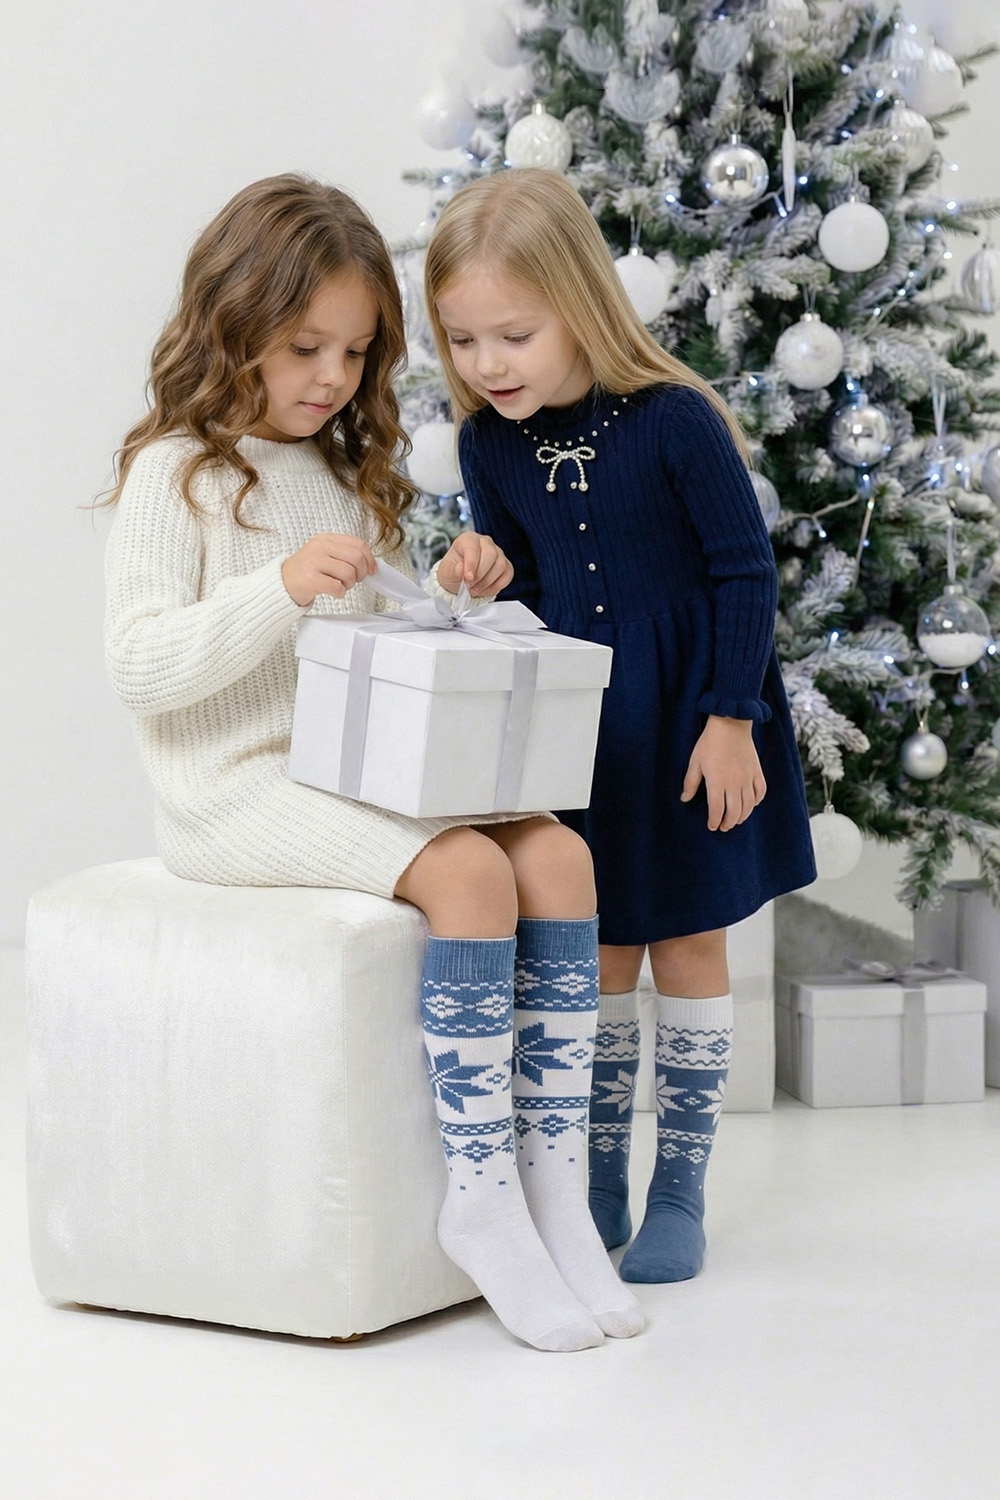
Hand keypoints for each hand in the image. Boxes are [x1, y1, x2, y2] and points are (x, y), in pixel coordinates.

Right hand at [281, 533, 376, 606]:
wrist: (282, 583)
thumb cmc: (306, 571)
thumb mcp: (324, 554)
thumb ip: (344, 554)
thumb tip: (370, 563)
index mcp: (326, 539)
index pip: (358, 544)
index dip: (369, 558)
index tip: (372, 570)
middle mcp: (320, 547)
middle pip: (356, 558)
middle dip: (361, 573)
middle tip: (353, 580)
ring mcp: (314, 562)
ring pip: (349, 573)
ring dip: (349, 584)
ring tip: (340, 585)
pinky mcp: (311, 579)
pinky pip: (338, 587)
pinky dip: (340, 593)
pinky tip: (333, 591)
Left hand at [436, 531, 513, 597]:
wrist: (460, 583)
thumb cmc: (453, 573)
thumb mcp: (447, 573)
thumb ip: (453, 571)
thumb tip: (461, 568)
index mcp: (468, 539)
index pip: (473, 548)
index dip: (471, 564)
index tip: (468, 578)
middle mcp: (485, 543)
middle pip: (490, 555)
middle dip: (480, 575)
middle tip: (469, 586)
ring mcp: (497, 553)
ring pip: (500, 565)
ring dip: (487, 582)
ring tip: (475, 589)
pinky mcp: (506, 565)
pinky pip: (507, 575)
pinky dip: (495, 586)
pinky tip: (484, 590)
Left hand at [680, 716, 766, 831]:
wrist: (730, 724)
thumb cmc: (709, 743)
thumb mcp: (695, 762)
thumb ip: (690, 783)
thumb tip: (685, 799)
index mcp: (717, 783)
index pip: (717, 810)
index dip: (714, 821)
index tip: (712, 826)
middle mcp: (735, 784)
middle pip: (734, 812)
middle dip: (728, 823)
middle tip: (723, 827)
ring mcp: (748, 778)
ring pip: (749, 806)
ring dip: (742, 816)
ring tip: (735, 820)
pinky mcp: (757, 772)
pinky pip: (761, 792)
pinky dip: (756, 801)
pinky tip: (751, 804)